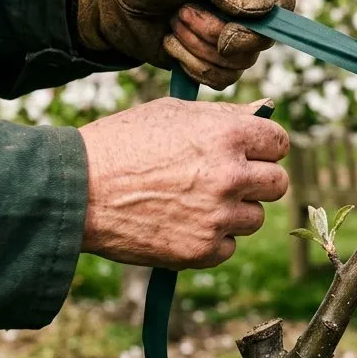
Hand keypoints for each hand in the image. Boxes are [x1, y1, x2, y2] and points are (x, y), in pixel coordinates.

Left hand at [73, 0, 296, 88]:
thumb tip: (264, 9)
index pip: (283, 1)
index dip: (263, 21)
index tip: (230, 25)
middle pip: (263, 39)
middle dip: (217, 34)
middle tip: (181, 13)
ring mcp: (232, 30)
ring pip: (240, 63)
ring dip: (198, 47)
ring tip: (172, 22)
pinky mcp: (212, 57)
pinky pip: (221, 79)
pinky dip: (191, 65)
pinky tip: (170, 42)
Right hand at [78, 98, 289, 268]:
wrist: (77, 190)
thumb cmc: (122, 143)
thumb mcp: (173, 113)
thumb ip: (226, 114)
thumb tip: (267, 108)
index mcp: (227, 135)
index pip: (279, 143)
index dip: (264, 147)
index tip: (248, 152)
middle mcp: (230, 175)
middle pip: (276, 183)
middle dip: (255, 180)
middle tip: (223, 179)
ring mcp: (218, 216)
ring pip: (254, 218)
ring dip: (233, 212)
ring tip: (193, 201)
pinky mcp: (203, 250)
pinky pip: (229, 246)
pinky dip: (211, 239)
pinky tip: (181, 223)